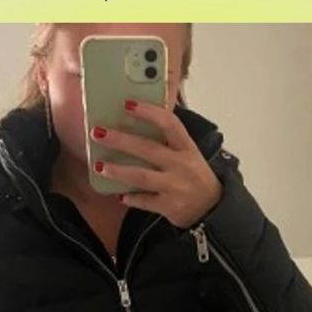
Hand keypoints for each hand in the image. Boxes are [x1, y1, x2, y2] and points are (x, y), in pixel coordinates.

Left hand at [89, 100, 222, 228]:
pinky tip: (118, 194)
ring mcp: (176, 187)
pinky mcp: (169, 207)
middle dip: (121, 140)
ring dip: (118, 171)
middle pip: (148, 149)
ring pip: (141, 176)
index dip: (148, 112)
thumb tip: (134, 124)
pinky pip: (144, 201)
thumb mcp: (188, 154)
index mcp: (187, 148)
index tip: (127, 104)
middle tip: (98, 132)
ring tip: (99, 166)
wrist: (212, 208)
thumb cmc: (194, 176)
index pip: (169, 124)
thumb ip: (168, 140)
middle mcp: (182, 165)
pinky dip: (130, 198)